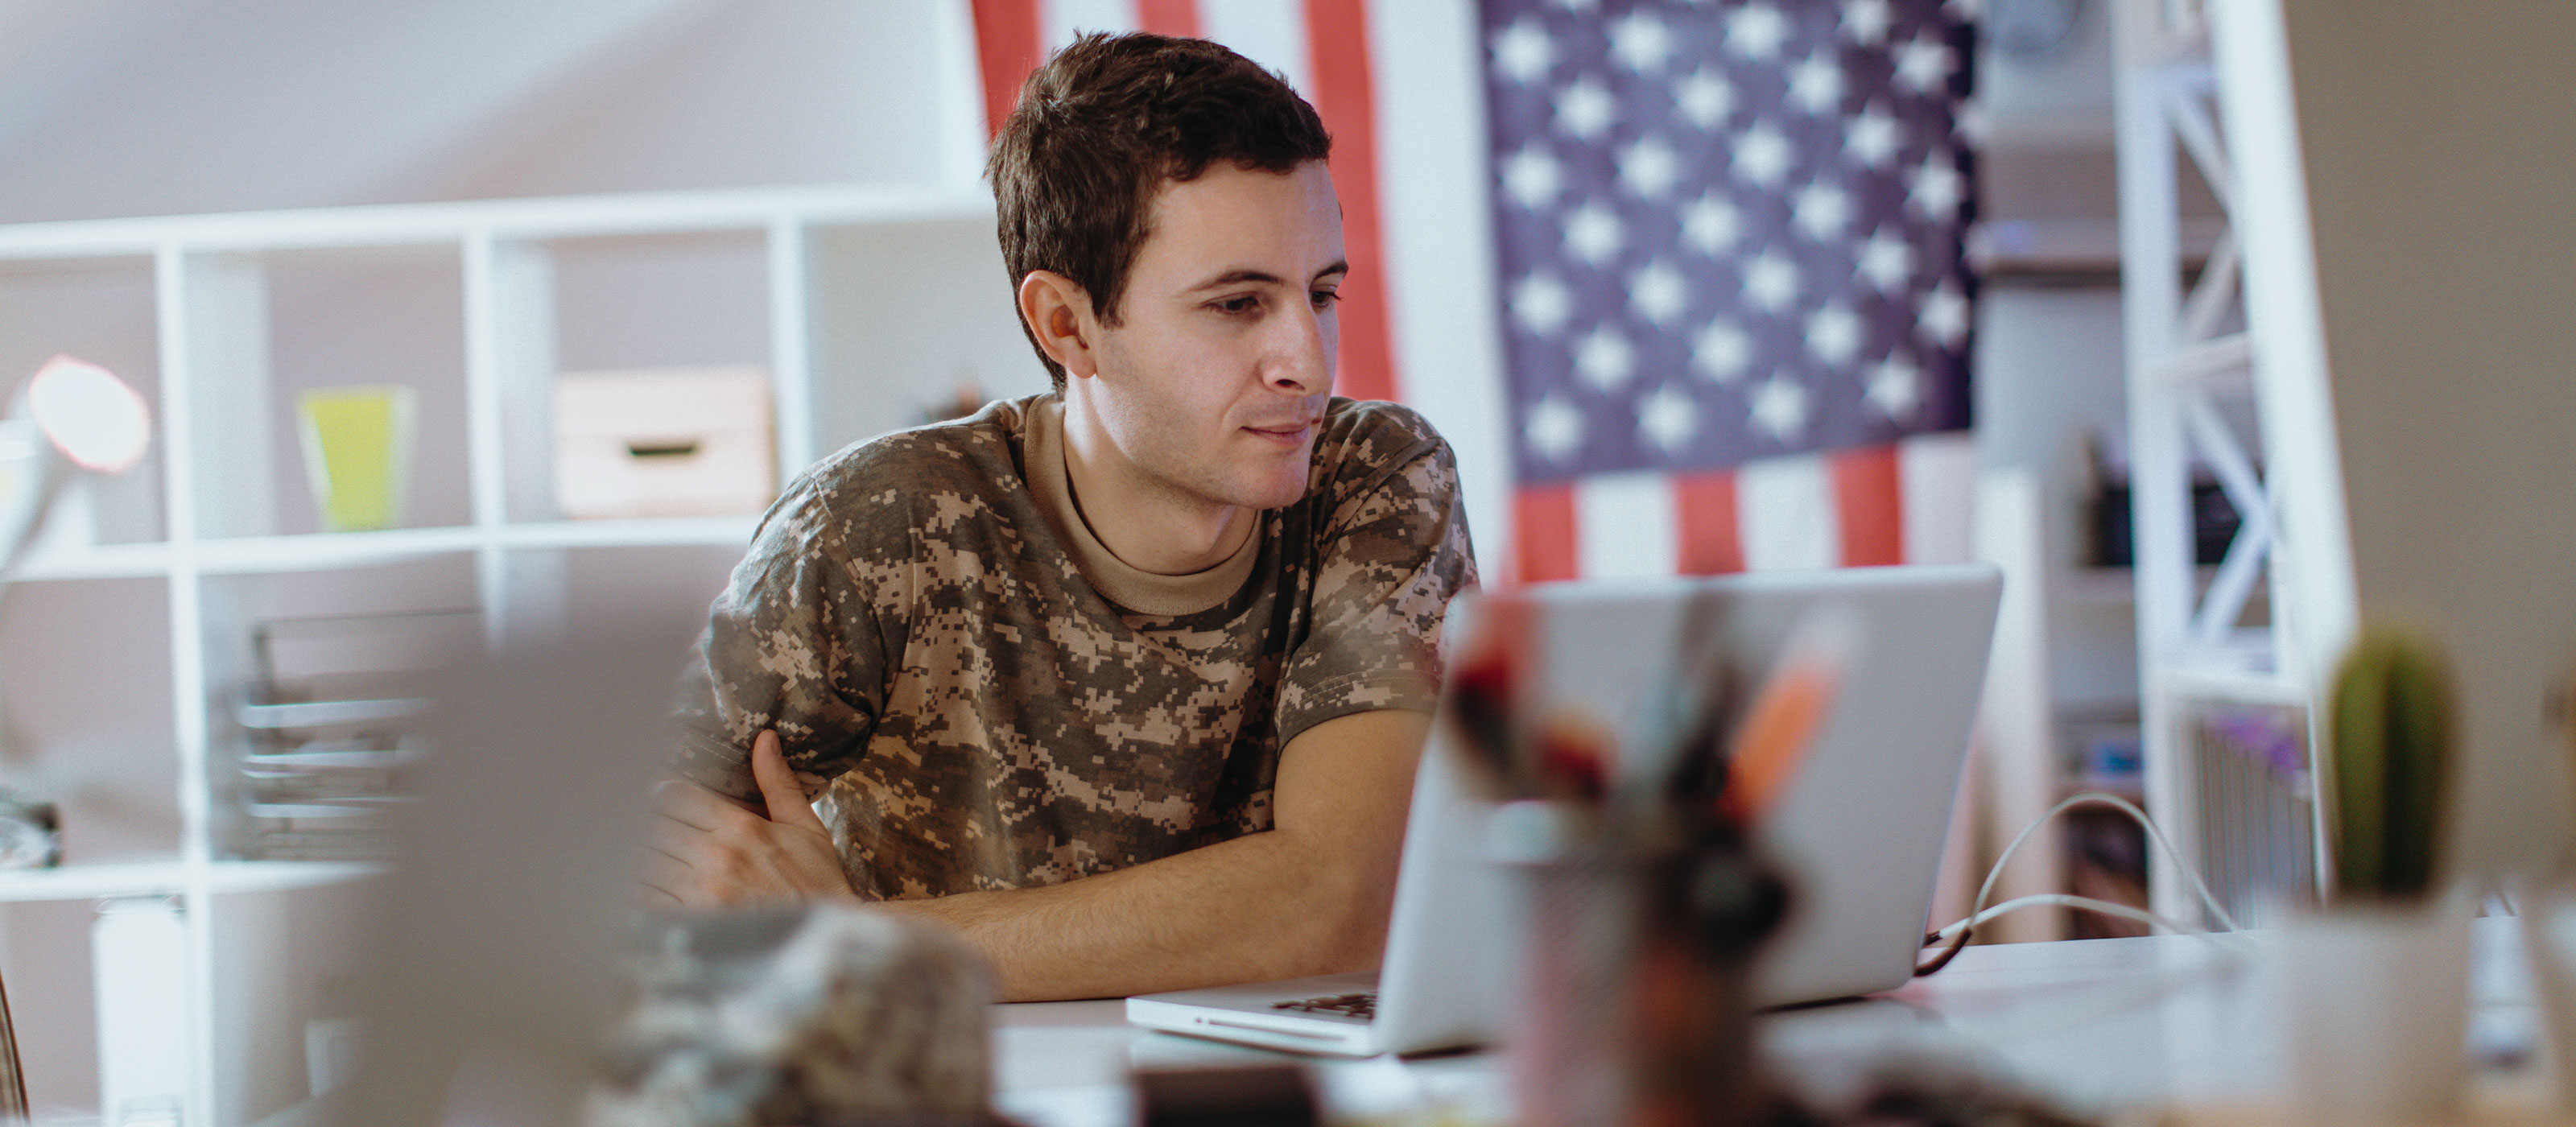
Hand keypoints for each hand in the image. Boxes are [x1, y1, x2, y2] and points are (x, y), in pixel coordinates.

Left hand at [644, 730, 853, 908]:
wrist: (828, 941)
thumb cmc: (819, 884)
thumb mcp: (806, 828)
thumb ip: (777, 783)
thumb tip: (764, 738)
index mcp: (741, 826)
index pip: (675, 795)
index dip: (659, 793)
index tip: (658, 799)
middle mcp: (716, 855)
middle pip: (653, 826)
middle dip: (646, 825)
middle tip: (642, 829)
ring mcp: (702, 892)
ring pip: (644, 861)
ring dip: (639, 859)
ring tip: (642, 860)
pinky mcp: (692, 924)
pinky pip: (645, 901)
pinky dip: (638, 894)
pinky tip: (645, 891)